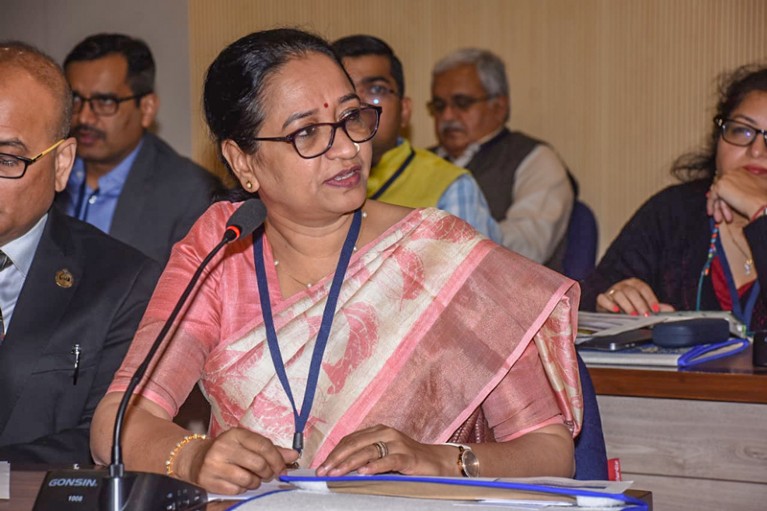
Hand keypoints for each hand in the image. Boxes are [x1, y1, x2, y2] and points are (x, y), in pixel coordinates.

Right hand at [182, 428, 298, 494]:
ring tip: (253, 478)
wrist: (195, 458)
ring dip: (255, 482)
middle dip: (268, 472)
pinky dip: (242, 489)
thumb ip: (270, 449)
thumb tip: (293, 455)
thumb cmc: (227, 450)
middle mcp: (224, 447)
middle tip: (268, 474)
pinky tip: (238, 482)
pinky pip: (235, 490)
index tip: (282, 466)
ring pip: (248, 479)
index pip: (263, 445)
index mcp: (235, 434)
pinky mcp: (209, 480)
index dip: (277, 458)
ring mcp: (214, 464)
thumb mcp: (246, 444)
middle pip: (258, 464)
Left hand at [316, 424, 454, 476]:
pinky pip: (388, 460)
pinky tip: (363, 473)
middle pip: (355, 443)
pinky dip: (374, 466)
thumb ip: (366, 457)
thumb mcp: (384, 455)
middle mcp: (386, 433)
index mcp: (378, 430)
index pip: (350, 439)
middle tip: (324, 471)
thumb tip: (340, 468)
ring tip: (336, 473)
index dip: (334, 452)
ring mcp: (397, 443)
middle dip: (337, 458)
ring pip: (368, 451)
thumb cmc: (408, 460)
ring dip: (349, 463)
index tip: (321, 466)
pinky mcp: (408, 456)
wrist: (437, 462)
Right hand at [596, 278, 674, 315]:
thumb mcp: (644, 304)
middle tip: (645, 315)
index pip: (643, 288)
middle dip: (640, 304)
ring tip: (633, 315)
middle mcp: (622, 286)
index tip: (656, 310)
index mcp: (634, 284)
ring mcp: (612, 291)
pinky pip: (603, 298)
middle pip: (631, 292)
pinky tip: (615, 310)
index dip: (651, 299)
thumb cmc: (629, 303)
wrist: (612, 304)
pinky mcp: (602, 298)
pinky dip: (609, 304)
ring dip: (627, 306)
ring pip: (618, 295)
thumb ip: (656, 306)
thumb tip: (670, 310)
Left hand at [707, 167, 766, 222]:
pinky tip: (711, 214)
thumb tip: (753, 183)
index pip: (728, 182)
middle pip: (721, 187)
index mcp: (741, 170)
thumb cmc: (763, 197)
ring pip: (716, 193)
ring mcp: (725, 178)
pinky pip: (712, 197)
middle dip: (720, 201)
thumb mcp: (760, 184)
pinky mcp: (719, 187)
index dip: (727, 194)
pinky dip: (711, 206)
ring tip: (718, 217)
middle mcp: (732, 172)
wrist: (761, 204)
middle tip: (720, 212)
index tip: (726, 203)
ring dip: (717, 206)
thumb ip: (754, 181)